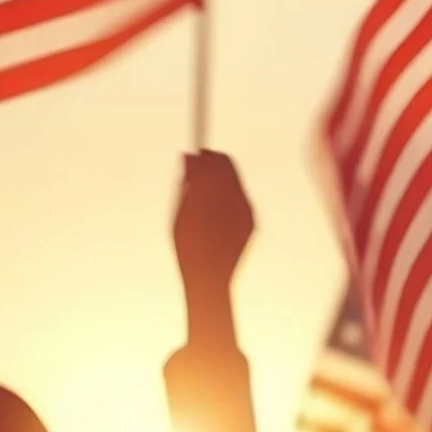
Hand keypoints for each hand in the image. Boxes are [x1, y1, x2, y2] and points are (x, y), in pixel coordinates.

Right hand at [174, 150, 254, 291]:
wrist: (209, 276)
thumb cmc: (188, 244)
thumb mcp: (179, 210)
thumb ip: (186, 180)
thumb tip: (189, 156)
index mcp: (211, 193)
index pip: (213, 160)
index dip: (205, 155)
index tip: (196, 156)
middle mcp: (233, 197)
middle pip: (228, 166)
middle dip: (215, 164)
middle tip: (200, 172)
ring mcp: (245, 209)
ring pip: (235, 182)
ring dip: (222, 183)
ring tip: (205, 200)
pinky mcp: (252, 221)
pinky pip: (242, 200)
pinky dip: (230, 200)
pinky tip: (216, 215)